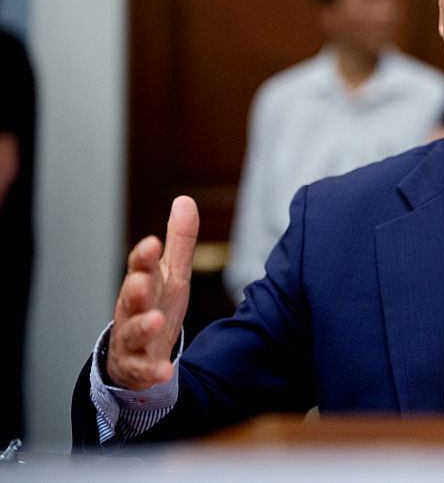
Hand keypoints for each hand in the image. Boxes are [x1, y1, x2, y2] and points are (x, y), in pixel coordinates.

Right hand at [106, 196, 198, 389]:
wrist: (137, 354)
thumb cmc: (155, 306)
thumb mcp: (172, 273)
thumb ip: (179, 240)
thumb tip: (185, 200)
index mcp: (143, 284)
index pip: (140, 267)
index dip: (144, 256)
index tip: (152, 243)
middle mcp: (133, 310)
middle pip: (131, 297)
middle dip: (135, 289)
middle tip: (142, 282)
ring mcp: (132, 339)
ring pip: (131, 332)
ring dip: (142, 326)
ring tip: (156, 321)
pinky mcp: (137, 367)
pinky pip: (143, 370)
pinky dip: (152, 370)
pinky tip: (163, 370)